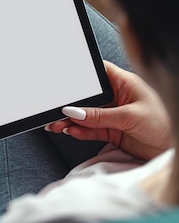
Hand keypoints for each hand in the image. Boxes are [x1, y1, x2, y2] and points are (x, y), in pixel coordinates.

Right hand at [46, 61, 171, 160]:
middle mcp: (116, 97)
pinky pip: (91, 130)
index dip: (79, 75)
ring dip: (71, 121)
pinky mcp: (112, 131)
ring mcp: (113, 115)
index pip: (96, 74)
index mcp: (124, 83)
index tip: (62, 83)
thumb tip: (75, 112)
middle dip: (70, 104)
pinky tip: (71, 131)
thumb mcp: (130, 116)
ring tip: (58, 125)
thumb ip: (100, 116)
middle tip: (55, 111)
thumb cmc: (164, 123)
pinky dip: (80, 132)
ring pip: (86, 116)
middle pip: (87, 97)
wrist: (174, 148)